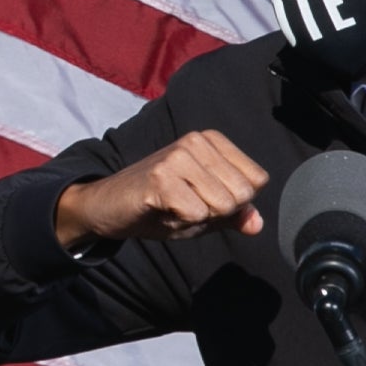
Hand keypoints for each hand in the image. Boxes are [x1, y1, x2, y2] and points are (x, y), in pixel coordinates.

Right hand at [53, 130, 268, 247]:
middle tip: (186, 205)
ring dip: (198, 218)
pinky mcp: (160, 177)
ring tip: (174, 206)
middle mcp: (197, 141)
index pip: (258, 180)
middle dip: (218, 213)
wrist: (107, 207)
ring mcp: (178, 156)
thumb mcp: (204, 211)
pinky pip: (196, 213)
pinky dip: (182, 222)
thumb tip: (257, 224)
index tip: (203, 199)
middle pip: (242, 195)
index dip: (235, 203)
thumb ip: (234, 215)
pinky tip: (161, 210)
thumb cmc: (159, 206)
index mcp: (213, 141)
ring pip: (222, 204)